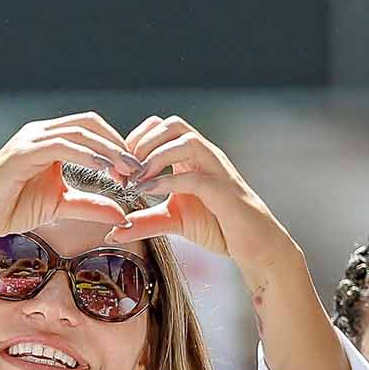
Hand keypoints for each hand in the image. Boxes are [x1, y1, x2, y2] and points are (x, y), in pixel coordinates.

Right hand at [0, 113, 148, 248]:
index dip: (116, 145)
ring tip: (127, 171)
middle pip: (89, 124)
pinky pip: (61, 146)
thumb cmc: (11, 209)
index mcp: (48, 140)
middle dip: (117, 144)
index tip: (135, 171)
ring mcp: (29, 140)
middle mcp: (39, 133)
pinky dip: (86, 156)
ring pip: (78, 133)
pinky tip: (103, 170)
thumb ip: (90, 204)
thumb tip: (121, 213)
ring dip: (107, 150)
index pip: (90, 129)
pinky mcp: (22, 152)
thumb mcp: (60, 205)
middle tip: (138, 169)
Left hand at [102, 115, 295, 273]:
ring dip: (155, 157)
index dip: (136, 139)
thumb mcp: (173, 220)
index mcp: (192, 156)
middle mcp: (206, 156)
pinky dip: (169, 181)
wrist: (254, 245)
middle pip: (173, 124)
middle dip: (143, 142)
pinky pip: (196, 177)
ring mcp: (218, 171)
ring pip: (187, 141)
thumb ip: (144, 221)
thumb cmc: (217, 226)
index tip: (119, 167)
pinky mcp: (225, 192)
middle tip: (125, 170)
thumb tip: (114, 230)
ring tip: (137, 179)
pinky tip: (149, 192)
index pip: (161, 126)